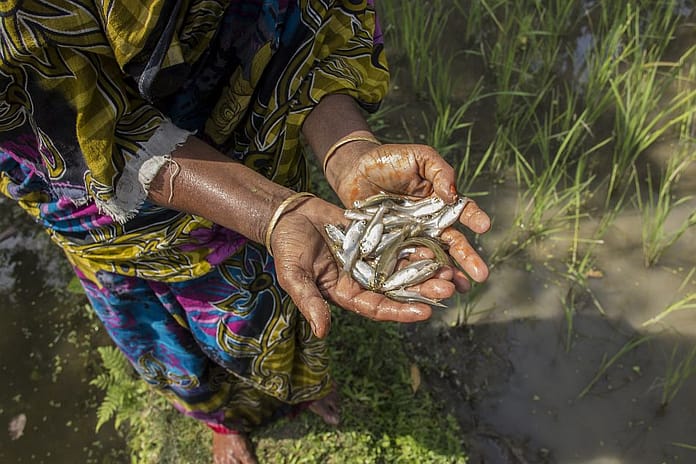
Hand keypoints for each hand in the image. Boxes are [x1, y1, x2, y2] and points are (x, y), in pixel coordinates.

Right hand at [269, 196, 460, 337]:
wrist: (290, 214)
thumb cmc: (287, 247)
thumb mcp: (294, 275)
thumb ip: (309, 301)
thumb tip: (321, 331)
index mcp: (345, 293)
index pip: (377, 308)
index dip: (401, 311)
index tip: (425, 312)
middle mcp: (362, 278)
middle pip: (397, 289)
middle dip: (422, 290)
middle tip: (449, 289)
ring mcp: (370, 258)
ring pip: (403, 267)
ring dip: (426, 269)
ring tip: (450, 269)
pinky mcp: (375, 237)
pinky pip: (399, 243)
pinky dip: (416, 244)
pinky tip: (435, 244)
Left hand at [329, 142, 490, 289]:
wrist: (354, 171)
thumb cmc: (389, 160)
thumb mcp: (418, 157)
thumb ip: (439, 171)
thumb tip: (452, 194)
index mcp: (440, 201)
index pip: (462, 211)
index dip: (474, 218)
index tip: (484, 226)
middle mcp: (430, 223)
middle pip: (453, 243)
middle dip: (467, 259)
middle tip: (481, 275)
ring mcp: (412, 237)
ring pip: (433, 258)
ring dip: (446, 275)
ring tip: (458, 290)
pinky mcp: (392, 247)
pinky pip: (405, 263)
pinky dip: (416, 278)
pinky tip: (426, 291)